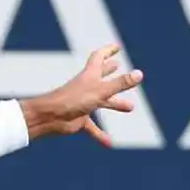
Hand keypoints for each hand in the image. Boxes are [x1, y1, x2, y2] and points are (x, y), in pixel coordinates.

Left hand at [26, 44, 144, 147]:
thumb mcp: (101, 91)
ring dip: (115, 104)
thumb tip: (139, 74)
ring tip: (130, 107)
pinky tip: (109, 143)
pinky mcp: (79, 119)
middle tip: (118, 65)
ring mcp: (83, 103)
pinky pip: (92, 128)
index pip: (99, 57)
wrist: (50, 117)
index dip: (108, 51)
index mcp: (90, 75)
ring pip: (101, 103)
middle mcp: (87, 87)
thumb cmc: (73, 99)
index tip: (117, 47)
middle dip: (109, 71)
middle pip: (101, 77)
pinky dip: (100, 134)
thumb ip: (120, 83)